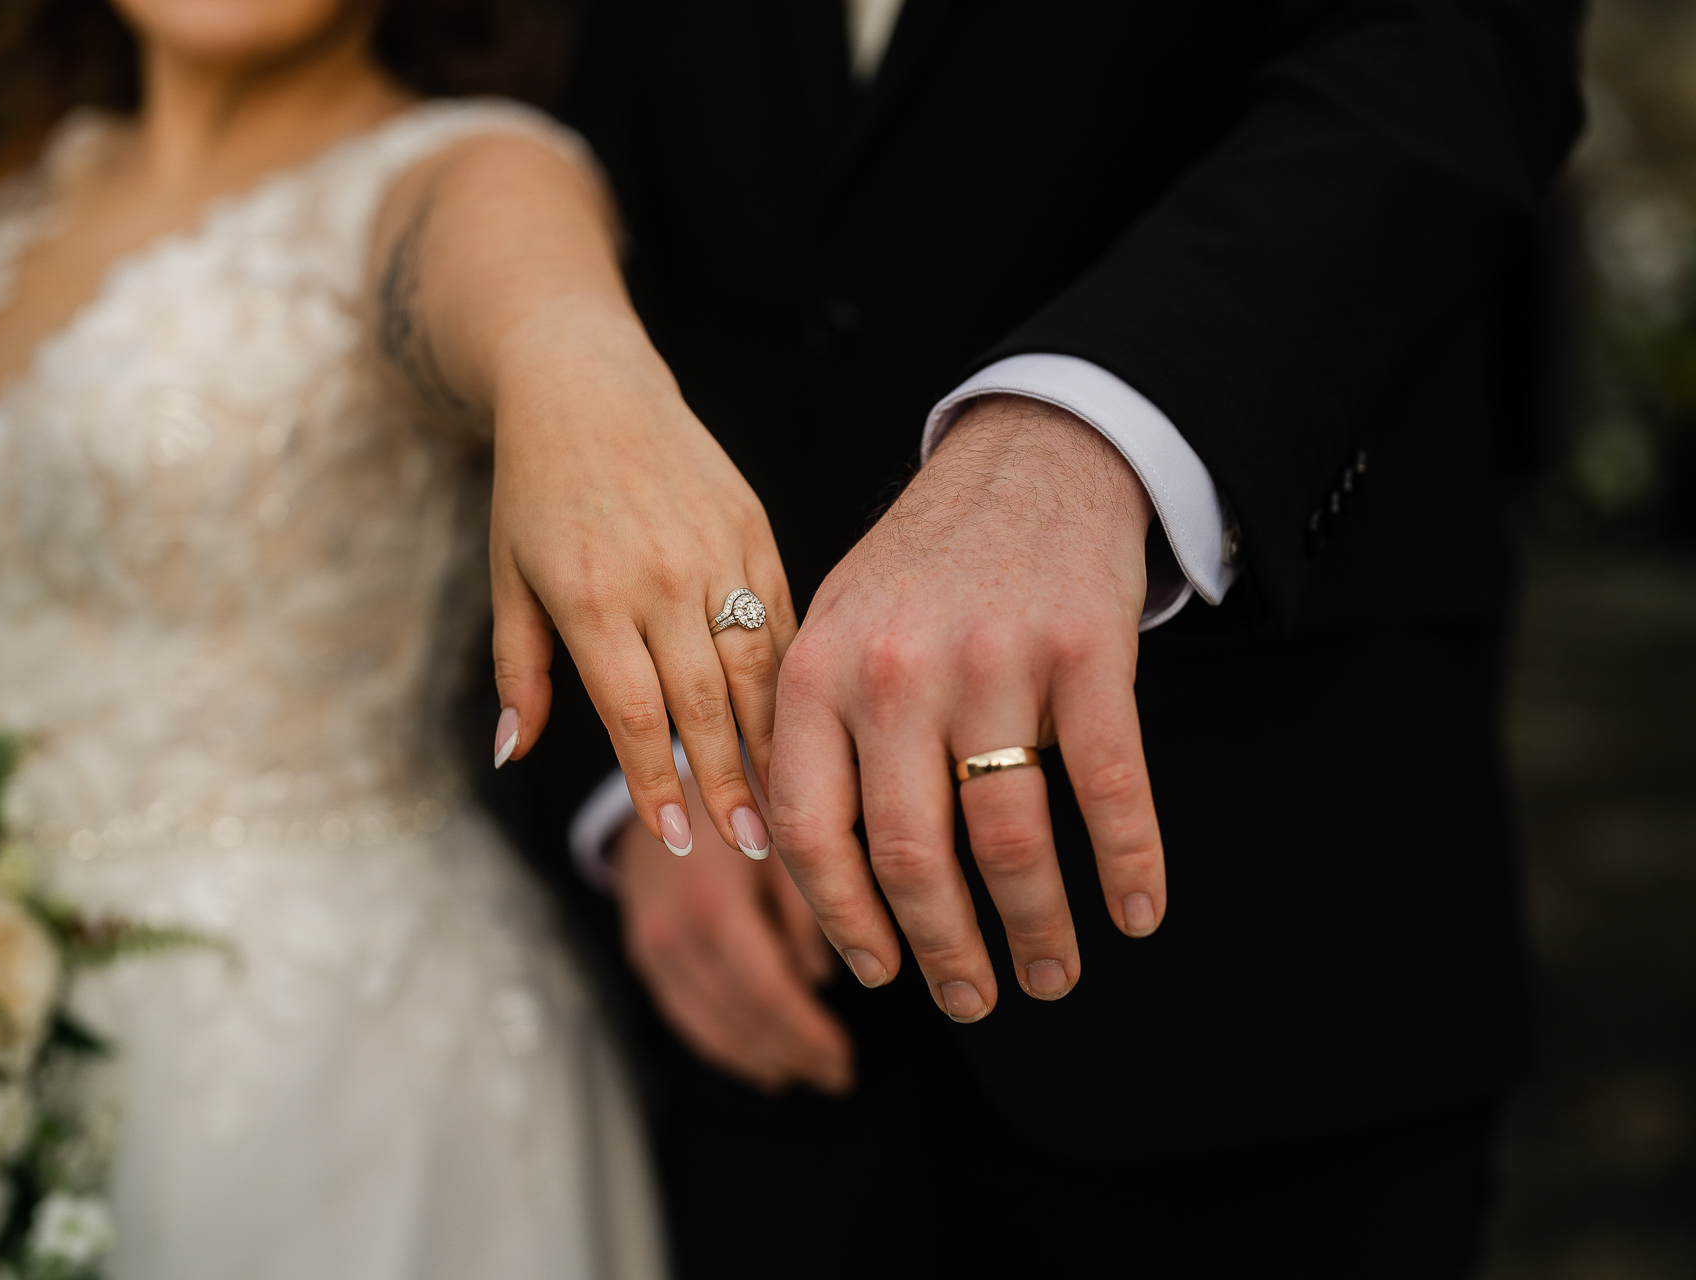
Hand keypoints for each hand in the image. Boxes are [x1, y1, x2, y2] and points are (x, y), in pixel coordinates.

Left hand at [365, 134, 792, 857]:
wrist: (583, 379)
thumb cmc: (533, 489)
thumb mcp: (507, 579)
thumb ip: (518, 671)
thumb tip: (511, 757)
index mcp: (590, 596)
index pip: (636, 715)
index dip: (660, 784)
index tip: (679, 842)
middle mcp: (659, 575)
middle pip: (708, 701)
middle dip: (733, 782)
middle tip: (758, 850)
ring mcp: (714, 547)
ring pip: (759, 663)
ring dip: (776, 739)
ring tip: (794, 802)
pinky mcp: (751, 525)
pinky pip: (781, 613)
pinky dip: (791, 673)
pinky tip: (803, 721)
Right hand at [615, 775, 851, 1092]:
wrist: (657, 779)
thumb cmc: (731, 797)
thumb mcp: (781, 828)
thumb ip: (806, 901)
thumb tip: (826, 976)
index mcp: (713, 901)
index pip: (766, 992)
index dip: (809, 1033)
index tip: (847, 1056)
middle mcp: (674, 931)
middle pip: (740, 1019)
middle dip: (793, 1053)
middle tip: (839, 1074)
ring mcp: (652, 947)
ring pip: (710, 1029)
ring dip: (762, 1059)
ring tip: (808, 1072)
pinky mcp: (643, 954)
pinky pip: (684, 1018)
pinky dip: (725, 1047)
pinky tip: (760, 1063)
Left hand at [769, 396, 1165, 1021]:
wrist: (1026, 459)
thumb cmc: (921, 569)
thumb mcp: (831, 629)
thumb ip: (810, 736)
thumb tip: (797, 870)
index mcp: (817, 673)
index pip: (811, 830)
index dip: (844, 918)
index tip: (877, 971)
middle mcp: (896, 672)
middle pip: (912, 853)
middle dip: (944, 949)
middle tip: (971, 997)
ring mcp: (994, 660)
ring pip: (1009, 837)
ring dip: (1036, 927)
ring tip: (1050, 972)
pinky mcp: (1087, 649)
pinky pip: (1110, 784)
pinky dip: (1130, 862)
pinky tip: (1138, 912)